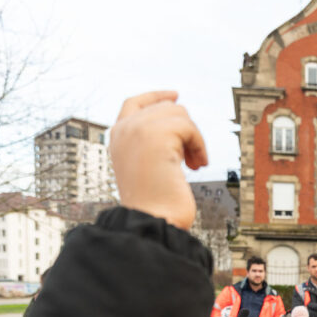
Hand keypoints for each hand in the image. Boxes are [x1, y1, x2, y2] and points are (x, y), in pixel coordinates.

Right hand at [110, 90, 206, 230]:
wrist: (152, 220)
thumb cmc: (155, 203)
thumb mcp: (149, 165)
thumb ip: (154, 140)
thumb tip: (177, 113)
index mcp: (117, 137)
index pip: (135, 102)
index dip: (156, 96)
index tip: (175, 95)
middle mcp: (123, 129)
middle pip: (166, 108)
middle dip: (186, 130)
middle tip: (193, 159)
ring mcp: (137, 129)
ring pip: (180, 114)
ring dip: (194, 139)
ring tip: (195, 164)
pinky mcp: (155, 134)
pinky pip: (189, 126)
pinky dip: (199, 146)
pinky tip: (197, 166)